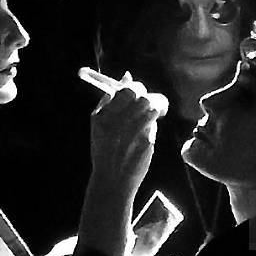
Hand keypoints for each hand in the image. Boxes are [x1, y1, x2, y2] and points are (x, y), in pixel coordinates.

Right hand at [90, 76, 159, 193]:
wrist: (112, 181)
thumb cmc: (107, 151)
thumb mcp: (100, 125)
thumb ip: (111, 100)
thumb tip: (127, 75)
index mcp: (102, 116)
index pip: (125, 90)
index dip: (135, 88)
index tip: (139, 93)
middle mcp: (115, 122)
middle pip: (140, 95)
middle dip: (147, 97)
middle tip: (150, 104)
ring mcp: (131, 131)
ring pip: (150, 106)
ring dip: (154, 108)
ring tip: (151, 116)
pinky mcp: (145, 141)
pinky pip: (153, 123)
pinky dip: (153, 124)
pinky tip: (146, 133)